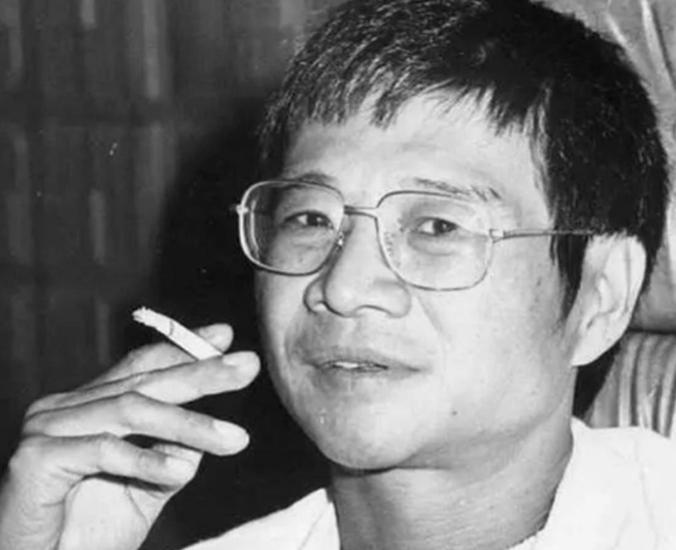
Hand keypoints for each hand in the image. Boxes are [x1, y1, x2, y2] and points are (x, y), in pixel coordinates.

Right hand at [0, 324, 258, 549]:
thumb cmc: (87, 533)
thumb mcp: (146, 486)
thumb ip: (172, 452)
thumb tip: (209, 427)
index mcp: (89, 406)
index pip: (141, 368)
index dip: (183, 349)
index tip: (225, 337)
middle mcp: (65, 408)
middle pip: (143, 382)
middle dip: (201, 373)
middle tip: (247, 367)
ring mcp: (47, 428)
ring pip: (130, 411)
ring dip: (189, 425)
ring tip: (235, 439)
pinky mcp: (36, 458)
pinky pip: (103, 450)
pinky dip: (146, 461)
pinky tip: (182, 471)